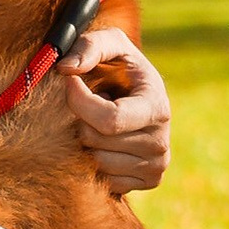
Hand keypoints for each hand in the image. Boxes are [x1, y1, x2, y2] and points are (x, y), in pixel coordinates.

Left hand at [65, 31, 170, 192]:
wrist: (139, 99)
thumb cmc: (121, 68)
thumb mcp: (112, 44)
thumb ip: (90, 45)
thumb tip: (67, 69)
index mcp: (157, 109)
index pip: (110, 120)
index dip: (80, 102)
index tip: (69, 82)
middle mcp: (161, 143)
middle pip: (96, 141)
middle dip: (81, 120)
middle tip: (91, 105)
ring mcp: (155, 168)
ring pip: (95, 162)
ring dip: (86, 141)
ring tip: (101, 122)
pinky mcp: (145, 184)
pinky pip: (102, 181)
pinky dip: (94, 162)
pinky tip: (106, 142)